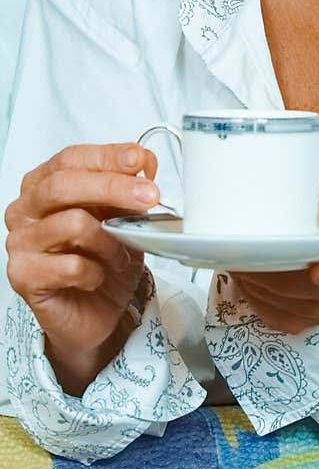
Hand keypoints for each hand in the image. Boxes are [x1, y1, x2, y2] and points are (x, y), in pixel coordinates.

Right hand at [4, 143, 162, 390]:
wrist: (96, 313)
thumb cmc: (104, 260)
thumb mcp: (123, 217)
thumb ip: (127, 190)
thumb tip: (144, 165)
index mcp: (44, 184)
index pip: (71, 158)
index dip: (107, 156)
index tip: (140, 159)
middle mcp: (25, 209)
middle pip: (64, 185)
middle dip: (113, 187)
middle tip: (149, 196)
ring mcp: (19, 242)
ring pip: (71, 223)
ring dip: (109, 239)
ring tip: (121, 253)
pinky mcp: (22, 276)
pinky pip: (69, 266)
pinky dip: (95, 271)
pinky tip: (97, 277)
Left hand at [228, 171, 318, 335]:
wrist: (260, 227)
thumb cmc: (291, 207)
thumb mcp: (307, 187)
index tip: (318, 272)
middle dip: (301, 283)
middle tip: (272, 265)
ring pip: (312, 311)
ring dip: (280, 291)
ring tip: (260, 265)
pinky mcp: (301, 316)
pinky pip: (289, 322)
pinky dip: (269, 304)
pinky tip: (259, 281)